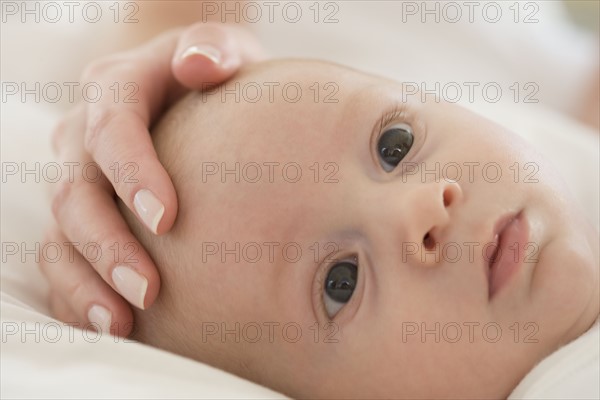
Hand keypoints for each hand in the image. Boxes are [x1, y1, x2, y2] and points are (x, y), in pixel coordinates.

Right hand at [39, 23, 264, 336]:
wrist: (186, 86)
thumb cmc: (213, 73)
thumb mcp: (220, 49)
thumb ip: (213, 49)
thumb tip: (203, 65)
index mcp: (117, 88)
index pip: (113, 128)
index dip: (133, 174)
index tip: (167, 220)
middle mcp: (85, 135)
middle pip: (76, 192)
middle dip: (108, 245)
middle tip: (149, 290)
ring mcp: (77, 177)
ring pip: (60, 232)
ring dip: (87, 280)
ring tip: (122, 322)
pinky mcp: (81, 212)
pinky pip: (62, 255)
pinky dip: (79, 292)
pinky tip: (112, 323)